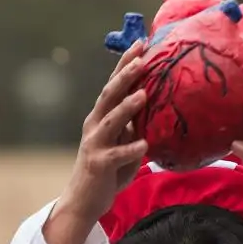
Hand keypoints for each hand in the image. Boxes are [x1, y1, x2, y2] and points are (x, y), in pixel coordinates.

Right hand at [45, 41, 150, 243]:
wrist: (85, 201)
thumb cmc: (109, 170)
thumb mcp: (123, 142)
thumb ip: (135, 125)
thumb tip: (157, 106)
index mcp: (101, 116)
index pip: (114, 84)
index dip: (126, 63)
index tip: (142, 43)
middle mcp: (95, 125)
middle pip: (109, 94)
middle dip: (125, 75)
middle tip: (142, 58)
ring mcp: (95, 144)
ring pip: (111, 120)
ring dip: (127, 107)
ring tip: (144, 94)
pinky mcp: (98, 165)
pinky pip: (116, 155)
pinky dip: (130, 149)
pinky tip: (144, 144)